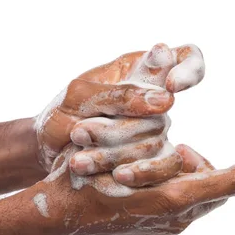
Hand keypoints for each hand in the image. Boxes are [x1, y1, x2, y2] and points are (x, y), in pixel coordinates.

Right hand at [28, 143, 234, 234]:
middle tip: (180, 149)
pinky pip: (176, 217)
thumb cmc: (79, 181)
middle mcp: (175, 223)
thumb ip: (158, 151)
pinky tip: (143, 187)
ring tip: (154, 164)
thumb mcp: (117, 152)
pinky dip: (170, 197)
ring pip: (194, 204)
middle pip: (214, 191)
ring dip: (185, 181)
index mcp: (172, 199)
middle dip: (206, 167)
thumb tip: (187, 154)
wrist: (53, 225)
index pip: (231, 182)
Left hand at [35, 43, 204, 173]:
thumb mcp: (79, 97)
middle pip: (161, 113)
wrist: (45, 155)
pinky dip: (137, 173)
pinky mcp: (152, 163)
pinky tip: (114, 177)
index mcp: (140, 70)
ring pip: (157, 144)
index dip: (189, 70)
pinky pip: (163, 169)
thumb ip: (120, 94)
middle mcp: (154, 101)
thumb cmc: (61, 116)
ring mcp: (156, 133)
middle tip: (78, 134)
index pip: (186, 57)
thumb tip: (168, 100)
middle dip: (116, 130)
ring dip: (114, 154)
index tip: (172, 86)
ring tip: (79, 161)